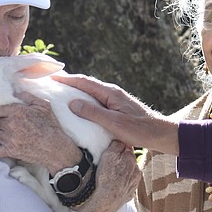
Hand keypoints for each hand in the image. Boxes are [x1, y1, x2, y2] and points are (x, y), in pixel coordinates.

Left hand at [0, 92, 79, 172]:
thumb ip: (28, 96)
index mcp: (17, 111)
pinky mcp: (10, 151)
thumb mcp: (44, 106)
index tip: (1, 115)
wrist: (55, 147)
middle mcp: (11, 124)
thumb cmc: (51, 125)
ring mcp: (9, 138)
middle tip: (6, 125)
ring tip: (5, 135)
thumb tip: (15, 92)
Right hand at [56, 74, 179, 154]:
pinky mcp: (118, 107)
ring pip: (92, 92)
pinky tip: (81, 108)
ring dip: (77, 91)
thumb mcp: (113, 123)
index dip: (67, 79)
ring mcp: (116, 99)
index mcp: (110, 93)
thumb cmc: (138, 129)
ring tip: (62, 94)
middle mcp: (112, 93)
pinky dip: (86, 100)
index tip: (51, 78)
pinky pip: (97, 100)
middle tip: (52, 84)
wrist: (160, 133)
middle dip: (69, 83)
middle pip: (86, 84)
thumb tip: (72, 102)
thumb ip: (92, 113)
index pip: (84, 82)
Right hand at [67, 139, 140, 211]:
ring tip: (112, 174)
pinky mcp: (130, 192)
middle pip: (130, 160)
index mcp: (131, 159)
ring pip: (130, 172)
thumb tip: (121, 140)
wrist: (107, 200)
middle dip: (123, 159)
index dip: (121, 146)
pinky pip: (127, 184)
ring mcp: (134, 182)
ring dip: (124, 171)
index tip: (115, 147)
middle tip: (112, 161)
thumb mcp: (108, 155)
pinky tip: (115, 184)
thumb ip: (116, 145)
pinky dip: (123, 182)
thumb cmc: (106, 176)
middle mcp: (136, 170)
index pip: (128, 147)